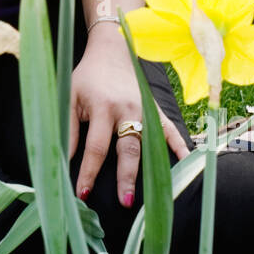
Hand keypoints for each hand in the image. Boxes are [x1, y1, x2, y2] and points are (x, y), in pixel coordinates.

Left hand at [68, 35, 189, 208]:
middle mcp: (128, 110)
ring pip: (151, 143)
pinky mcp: (156, 109)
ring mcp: (146, 109)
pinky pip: (171, 130)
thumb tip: (64, 160)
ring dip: (154, 168)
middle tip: (125, 201)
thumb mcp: (69, 98)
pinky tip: (188, 164)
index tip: (83, 194)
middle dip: (126, 176)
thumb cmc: (86, 78)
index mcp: (103, 107)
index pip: (96, 147)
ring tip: (160, 192)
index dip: (88, 172)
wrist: (112, 52)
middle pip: (128, 148)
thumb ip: (69, 129)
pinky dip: (180, 147)